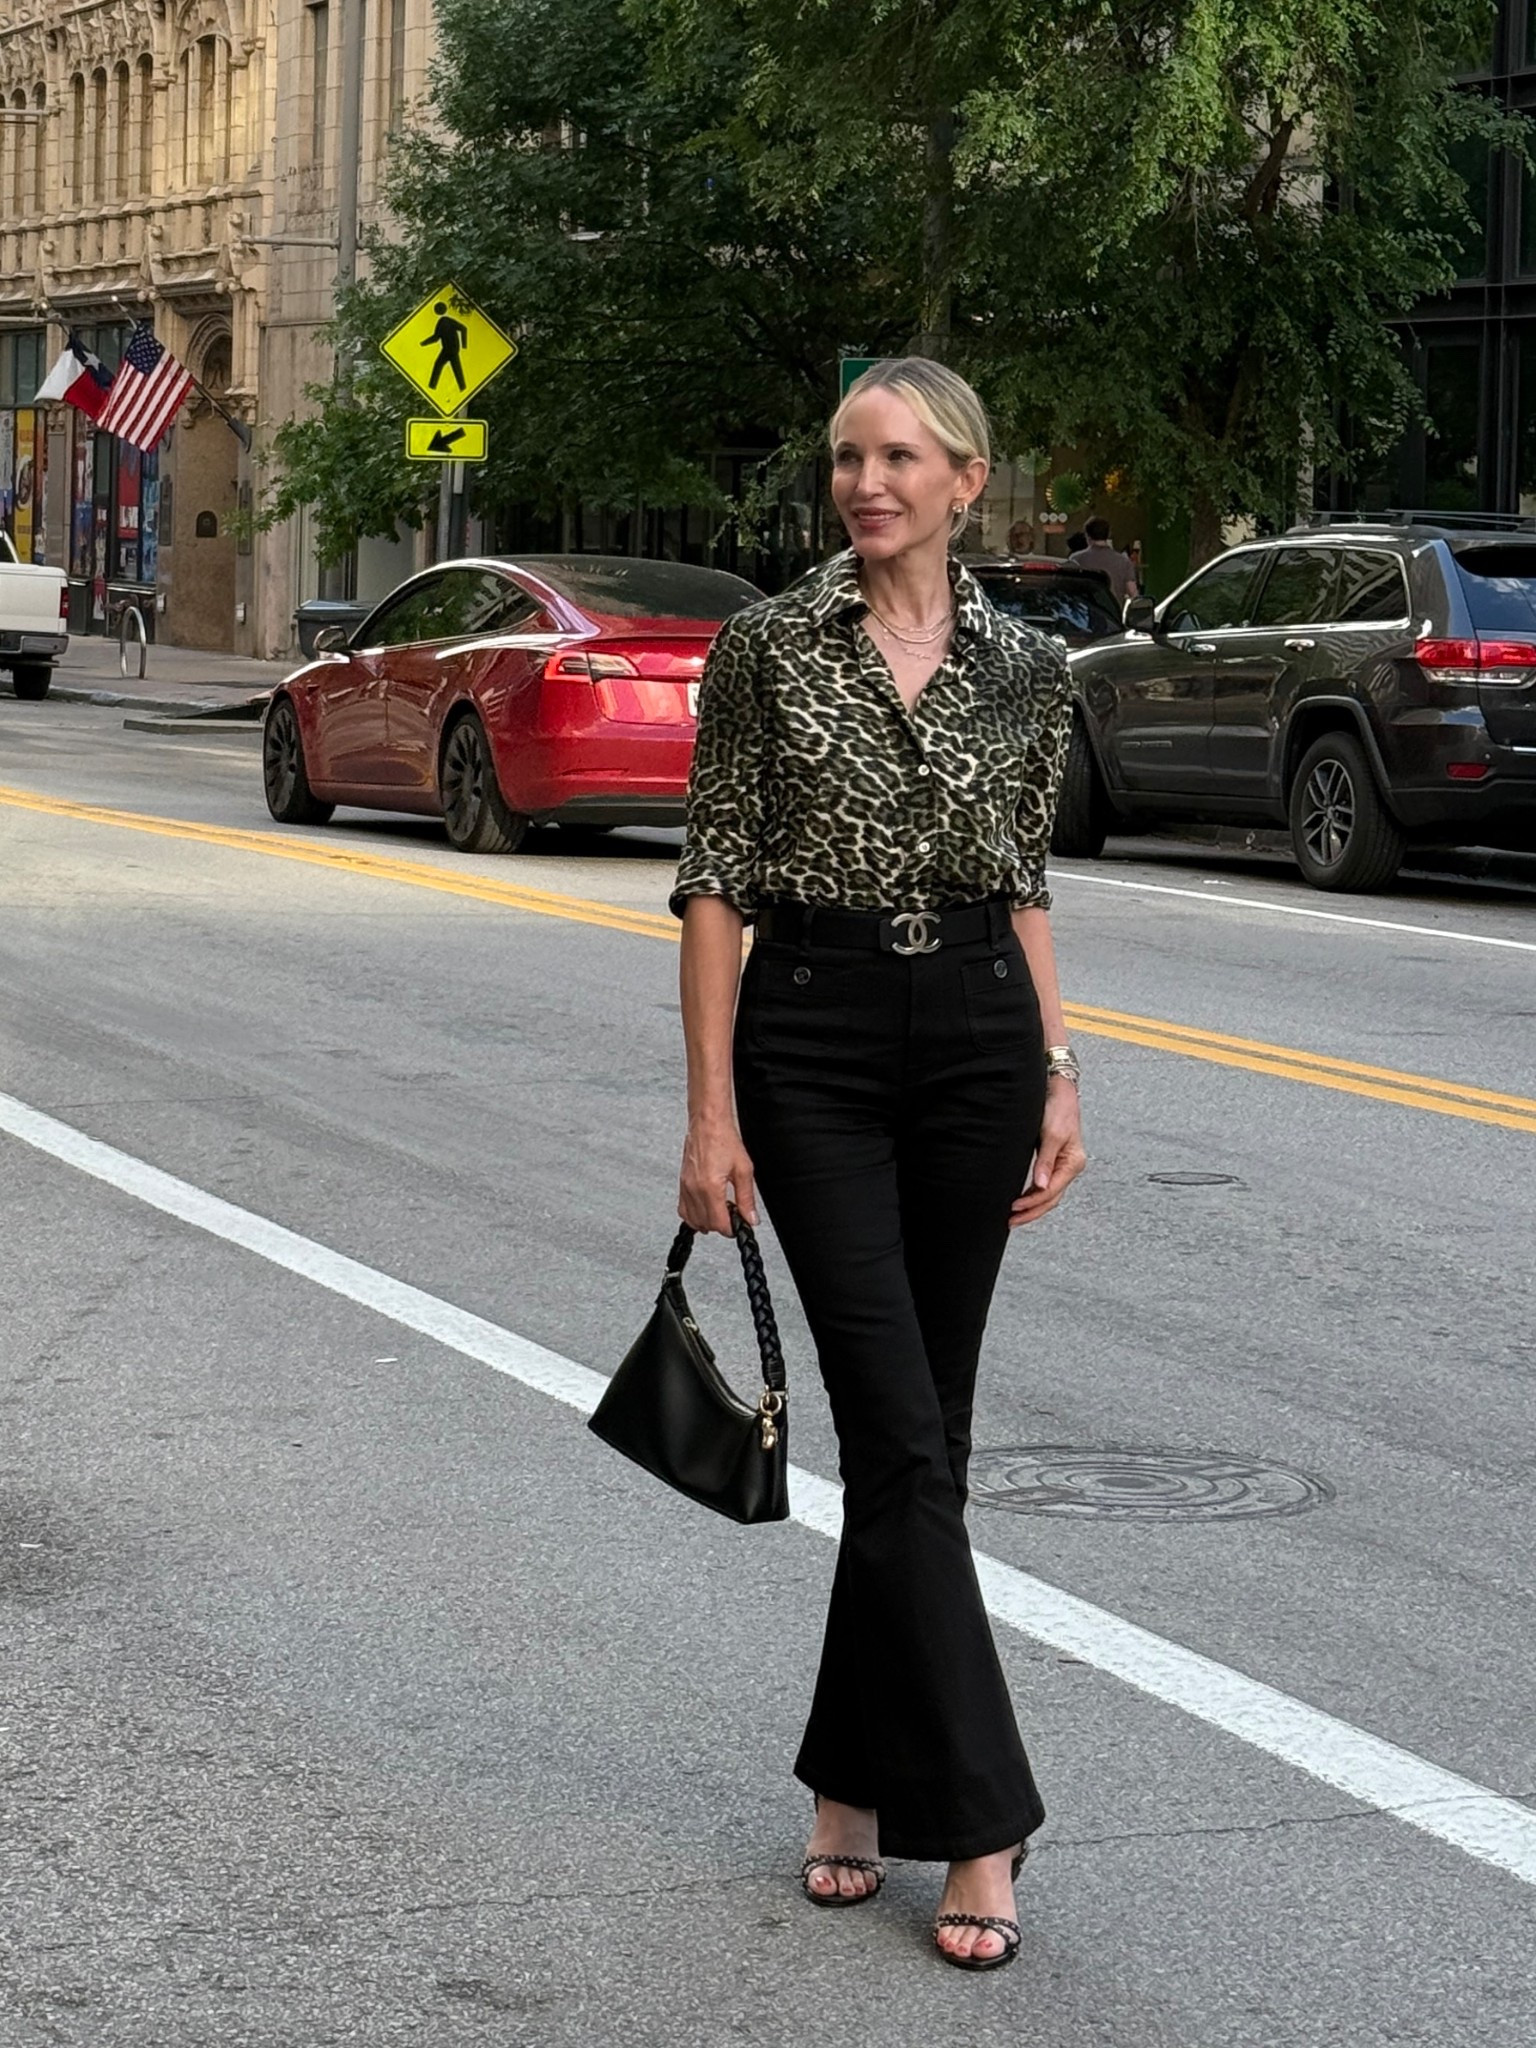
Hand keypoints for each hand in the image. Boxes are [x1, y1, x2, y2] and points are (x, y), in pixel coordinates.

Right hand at [679, 1111, 757, 1234]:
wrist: (708, 1124)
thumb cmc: (724, 1140)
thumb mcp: (744, 1170)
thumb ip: (747, 1198)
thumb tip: (750, 1218)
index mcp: (710, 1187)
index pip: (718, 1223)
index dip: (731, 1229)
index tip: (739, 1224)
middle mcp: (694, 1189)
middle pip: (705, 1224)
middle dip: (721, 1225)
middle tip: (733, 1215)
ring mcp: (685, 1187)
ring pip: (692, 1219)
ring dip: (707, 1222)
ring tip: (720, 1211)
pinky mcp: (681, 1183)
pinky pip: (683, 1209)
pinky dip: (694, 1215)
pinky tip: (705, 1209)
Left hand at [1009, 1075, 1085, 1227]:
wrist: (1058, 1089)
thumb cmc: (1058, 1108)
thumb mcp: (1051, 1134)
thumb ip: (1045, 1160)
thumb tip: (1040, 1185)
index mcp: (1073, 1162)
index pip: (1051, 1191)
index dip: (1032, 1202)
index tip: (1014, 1208)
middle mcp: (1069, 1167)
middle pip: (1051, 1198)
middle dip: (1032, 1212)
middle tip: (1011, 1221)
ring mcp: (1061, 1165)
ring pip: (1048, 1194)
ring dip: (1032, 1207)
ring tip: (1014, 1217)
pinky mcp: (1052, 1160)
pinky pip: (1044, 1185)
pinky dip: (1033, 1195)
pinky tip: (1021, 1200)